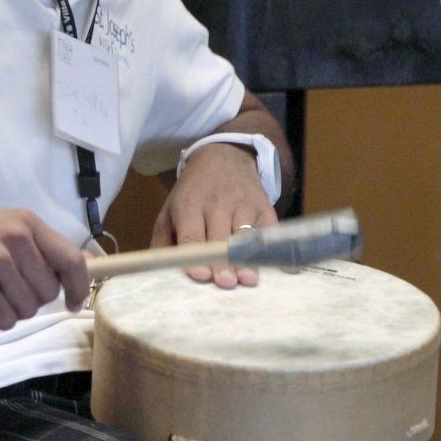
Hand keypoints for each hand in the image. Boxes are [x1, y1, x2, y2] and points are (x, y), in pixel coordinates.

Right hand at [0, 209, 90, 329]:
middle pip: (48, 291)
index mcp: (26, 223)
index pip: (70, 259)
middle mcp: (15, 239)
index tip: (72, 302)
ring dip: (9, 309)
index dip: (77, 286)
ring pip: (27, 310)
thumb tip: (87, 262)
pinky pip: (5, 320)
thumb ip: (43, 247)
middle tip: (5, 287)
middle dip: (30, 297)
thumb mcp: (6, 227)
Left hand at [154, 144, 276, 288]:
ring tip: (248, 280)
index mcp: (188, 206)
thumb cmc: (192, 193)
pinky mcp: (264, 208)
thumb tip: (157, 272)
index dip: (196, 255)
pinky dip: (276, 249)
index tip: (200, 275)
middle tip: (225, 283)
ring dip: (248, 260)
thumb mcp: (170, 210)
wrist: (223, 157)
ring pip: (245, 237)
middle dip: (222, 262)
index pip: (191, 235)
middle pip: (219, 240)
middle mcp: (217, 204)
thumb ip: (163, 241)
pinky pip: (271, 232)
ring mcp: (244, 205)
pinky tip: (282, 268)